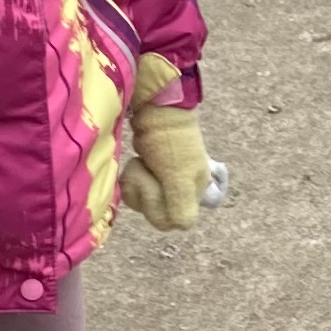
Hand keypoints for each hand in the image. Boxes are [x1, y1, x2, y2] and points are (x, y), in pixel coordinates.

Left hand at [122, 62, 207, 230]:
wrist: (158, 105)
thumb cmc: (169, 140)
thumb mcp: (178, 176)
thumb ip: (181, 206)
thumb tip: (181, 226)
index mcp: (196, 191)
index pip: (176, 221)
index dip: (160, 206)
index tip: (156, 181)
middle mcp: (186, 187)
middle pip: (158, 212)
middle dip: (145, 193)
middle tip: (145, 168)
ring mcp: (169, 176)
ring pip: (146, 200)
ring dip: (137, 182)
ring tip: (140, 160)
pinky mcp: (155, 165)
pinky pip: (141, 185)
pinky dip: (135, 175)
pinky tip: (138, 159)